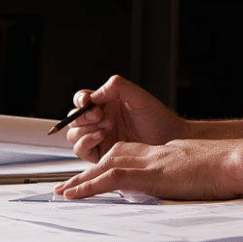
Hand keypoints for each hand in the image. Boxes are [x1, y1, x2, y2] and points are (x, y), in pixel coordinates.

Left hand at [53, 139, 240, 200]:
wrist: (234, 161)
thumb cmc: (225, 169)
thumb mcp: (199, 173)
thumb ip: (182, 177)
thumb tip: (178, 187)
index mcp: (165, 154)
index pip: (128, 155)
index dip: (108, 164)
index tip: (92, 176)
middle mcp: (153, 154)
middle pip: (112, 157)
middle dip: (88, 172)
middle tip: (67, 186)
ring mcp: (150, 162)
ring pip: (105, 166)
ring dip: (81, 180)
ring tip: (62, 192)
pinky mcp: (149, 174)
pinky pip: (111, 178)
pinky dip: (89, 186)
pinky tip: (74, 194)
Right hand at [64, 75, 187, 162]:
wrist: (168, 139)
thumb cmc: (156, 117)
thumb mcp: (137, 95)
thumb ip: (116, 86)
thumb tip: (93, 95)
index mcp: (106, 103)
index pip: (82, 100)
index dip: (81, 100)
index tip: (87, 101)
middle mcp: (100, 121)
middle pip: (75, 118)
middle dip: (83, 116)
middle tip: (99, 115)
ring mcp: (99, 138)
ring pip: (74, 134)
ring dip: (85, 129)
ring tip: (106, 126)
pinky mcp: (101, 154)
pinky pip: (81, 150)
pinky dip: (85, 142)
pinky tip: (101, 136)